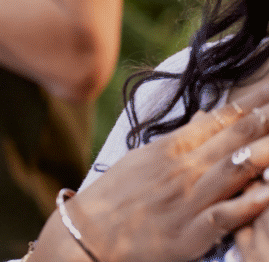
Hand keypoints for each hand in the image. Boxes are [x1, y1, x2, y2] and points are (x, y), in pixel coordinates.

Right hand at [55, 84, 268, 261]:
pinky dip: (245, 205)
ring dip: (262, 154)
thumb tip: (207, 116)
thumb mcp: (142, 158)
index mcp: (170, 149)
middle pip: (234, 141)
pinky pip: (223, 217)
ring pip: (234, 172)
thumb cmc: (116, 195)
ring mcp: (188, 202)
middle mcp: (182, 171)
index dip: (251, 104)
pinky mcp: (190, 235)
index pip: (219, 120)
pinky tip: (266, 195)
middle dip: (264, 121)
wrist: (89, 235)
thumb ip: (180, 139)